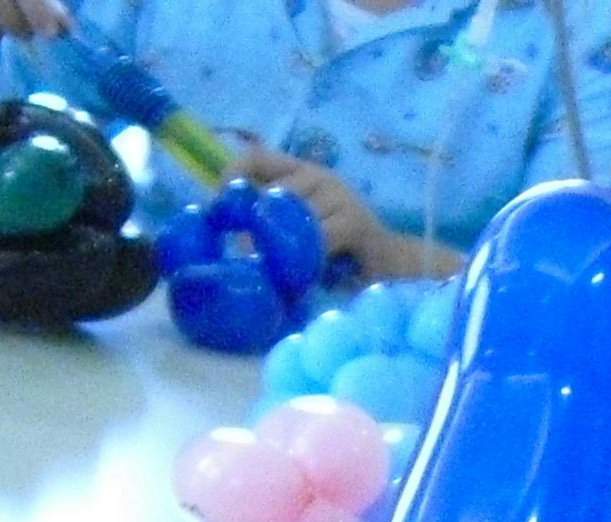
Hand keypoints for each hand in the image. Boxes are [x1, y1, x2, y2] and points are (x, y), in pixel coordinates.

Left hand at [230, 141, 389, 272]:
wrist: (391, 268)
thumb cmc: (341, 253)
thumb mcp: (300, 231)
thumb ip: (273, 223)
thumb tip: (233, 237)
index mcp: (301, 172)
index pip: (254, 158)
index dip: (231, 179)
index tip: (219, 211)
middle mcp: (319, 175)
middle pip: (271, 193)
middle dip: (252, 228)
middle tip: (244, 257)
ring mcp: (339, 194)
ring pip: (291, 217)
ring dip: (279, 248)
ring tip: (275, 271)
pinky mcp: (353, 221)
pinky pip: (315, 239)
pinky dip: (305, 260)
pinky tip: (305, 275)